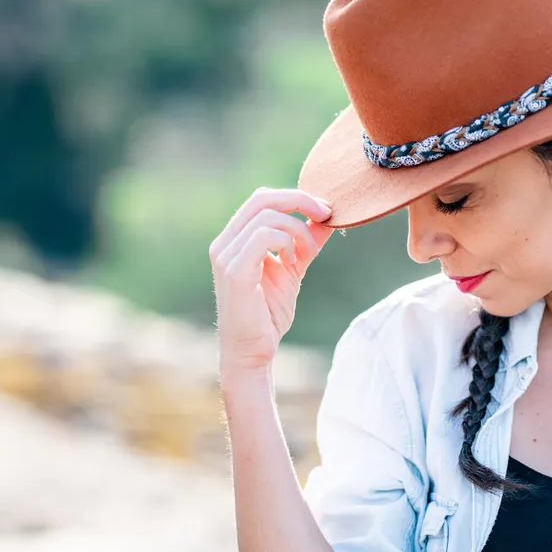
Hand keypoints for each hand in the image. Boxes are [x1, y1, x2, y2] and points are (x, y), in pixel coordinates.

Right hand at [210, 188, 333, 373]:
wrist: (253, 353)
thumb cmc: (267, 315)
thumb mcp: (293, 270)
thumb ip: (305, 243)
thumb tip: (327, 218)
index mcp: (233, 240)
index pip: (262, 200)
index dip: (295, 198)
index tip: (324, 211)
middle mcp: (224, 244)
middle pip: (262, 198)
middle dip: (300, 200)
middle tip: (327, 214)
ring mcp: (226, 256)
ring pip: (267, 216)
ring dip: (298, 230)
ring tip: (308, 254)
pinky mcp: (235, 271)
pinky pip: (263, 236)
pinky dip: (287, 242)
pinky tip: (293, 262)